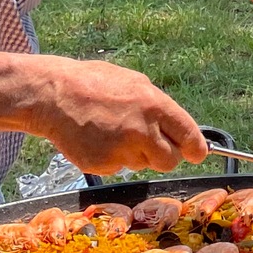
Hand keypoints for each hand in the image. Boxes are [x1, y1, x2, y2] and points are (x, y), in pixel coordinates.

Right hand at [31, 57, 206, 173]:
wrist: (54, 95)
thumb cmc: (94, 84)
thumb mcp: (135, 83)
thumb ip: (158, 108)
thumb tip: (179, 128)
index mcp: (154, 106)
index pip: (189, 136)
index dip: (196, 148)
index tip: (198, 153)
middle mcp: (141, 131)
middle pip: (169, 161)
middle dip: (164, 156)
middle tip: (151, 144)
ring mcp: (120, 151)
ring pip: (142, 165)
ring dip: (135, 155)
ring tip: (114, 132)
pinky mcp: (101, 165)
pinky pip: (117, 168)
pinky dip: (112, 158)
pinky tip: (98, 139)